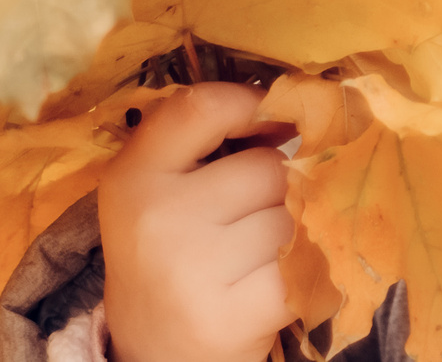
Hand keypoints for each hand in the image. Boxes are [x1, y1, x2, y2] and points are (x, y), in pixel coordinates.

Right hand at [100, 83, 296, 361]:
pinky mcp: (231, 314)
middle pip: (268, 168)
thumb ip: (214, 141)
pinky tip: (269, 289)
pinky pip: (307, 265)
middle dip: (276, 191)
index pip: (204, 106)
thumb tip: (308, 105)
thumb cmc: (179, 255)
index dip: (256, 103)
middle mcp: (156, 218)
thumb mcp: (167, 192)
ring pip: (294, 216)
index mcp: (133, 177)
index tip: (276, 119)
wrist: (158, 354)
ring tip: (252, 262)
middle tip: (244, 226)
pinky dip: (304, 276)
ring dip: (290, 235)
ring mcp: (191, 269)